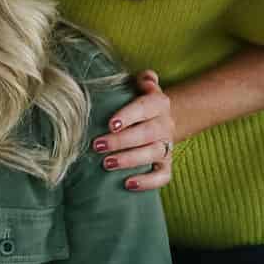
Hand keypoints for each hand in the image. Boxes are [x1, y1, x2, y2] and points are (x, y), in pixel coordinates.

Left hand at [92, 68, 172, 191]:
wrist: (158, 120)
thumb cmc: (138, 102)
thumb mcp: (139, 85)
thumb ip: (143, 79)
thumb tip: (146, 79)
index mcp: (158, 103)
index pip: (146, 107)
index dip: (129, 115)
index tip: (111, 124)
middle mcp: (165, 125)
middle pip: (147, 133)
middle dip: (122, 141)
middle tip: (97, 145)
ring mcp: (167, 146)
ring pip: (154, 154)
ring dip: (130, 160)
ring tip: (107, 163)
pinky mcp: (166, 165)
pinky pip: (162, 176)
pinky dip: (147, 182)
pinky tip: (128, 184)